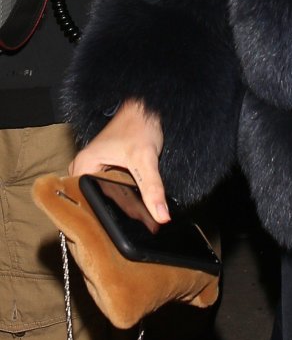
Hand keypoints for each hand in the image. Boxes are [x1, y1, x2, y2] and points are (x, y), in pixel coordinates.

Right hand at [69, 100, 168, 223]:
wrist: (146, 108)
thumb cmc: (139, 126)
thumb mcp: (145, 159)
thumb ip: (152, 188)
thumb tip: (161, 216)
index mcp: (81, 167)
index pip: (85, 202)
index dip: (103, 217)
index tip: (119, 230)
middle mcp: (82, 168)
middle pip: (94, 200)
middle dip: (111, 212)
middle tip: (130, 225)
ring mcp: (92, 168)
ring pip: (102, 195)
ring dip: (116, 204)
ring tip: (134, 218)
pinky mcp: (103, 168)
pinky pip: (108, 187)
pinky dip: (120, 195)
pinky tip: (132, 206)